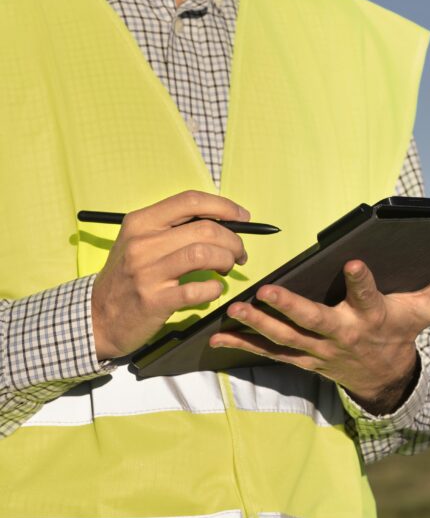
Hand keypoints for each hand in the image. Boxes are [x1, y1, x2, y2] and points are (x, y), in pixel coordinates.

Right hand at [91, 190, 250, 360]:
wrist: (97, 317)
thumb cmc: (128, 276)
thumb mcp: (141, 243)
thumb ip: (175, 229)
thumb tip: (226, 221)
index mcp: (140, 222)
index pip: (190, 201)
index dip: (224, 206)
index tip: (243, 218)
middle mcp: (142, 243)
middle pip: (205, 229)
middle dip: (233, 240)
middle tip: (238, 253)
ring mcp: (147, 272)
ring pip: (205, 254)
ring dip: (227, 260)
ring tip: (226, 268)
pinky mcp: (155, 300)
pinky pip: (199, 288)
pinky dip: (215, 288)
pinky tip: (213, 289)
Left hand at [209, 257, 429, 412]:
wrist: (386, 376)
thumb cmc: (404, 330)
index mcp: (375, 317)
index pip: (369, 296)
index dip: (364, 281)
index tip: (355, 262)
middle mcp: (345, 335)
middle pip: (315, 321)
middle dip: (290, 308)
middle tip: (266, 293)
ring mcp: (321, 351)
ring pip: (286, 339)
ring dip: (258, 326)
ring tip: (233, 310)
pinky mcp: (304, 359)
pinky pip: (271, 354)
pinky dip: (244, 347)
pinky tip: (217, 337)